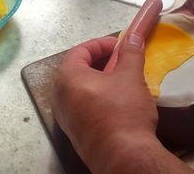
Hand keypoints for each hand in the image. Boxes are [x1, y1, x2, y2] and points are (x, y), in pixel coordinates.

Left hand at [52, 35, 158, 171]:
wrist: (123, 156)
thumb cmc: (123, 112)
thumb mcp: (131, 76)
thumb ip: (131, 53)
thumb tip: (134, 37)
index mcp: (67, 78)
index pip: (80, 51)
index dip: (101, 44)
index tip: (119, 45)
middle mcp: (59, 96)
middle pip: (77, 68)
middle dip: (99, 62)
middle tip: (119, 60)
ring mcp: (64, 116)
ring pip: (79, 88)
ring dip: (98, 80)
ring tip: (119, 79)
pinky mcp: (74, 131)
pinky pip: (81, 105)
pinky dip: (95, 96)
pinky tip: (114, 101)